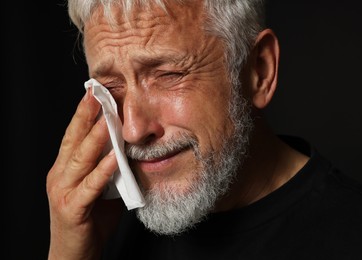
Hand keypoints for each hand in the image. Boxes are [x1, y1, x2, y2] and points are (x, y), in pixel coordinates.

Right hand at [46, 89, 123, 259]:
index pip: (74, 134)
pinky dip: (102, 171)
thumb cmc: (89, 219)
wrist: (74, 254)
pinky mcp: (73, 208)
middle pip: (74, 140)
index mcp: (65, 168)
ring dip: (95, 137)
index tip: (96, 93)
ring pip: (80, 159)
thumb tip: (127, 148)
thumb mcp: (99, 187)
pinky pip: (91, 187)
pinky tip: (113, 159)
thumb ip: (109, 167)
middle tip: (97, 94)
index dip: (84, 113)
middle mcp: (60, 175)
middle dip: (86, 115)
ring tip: (108, 118)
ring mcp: (64, 191)